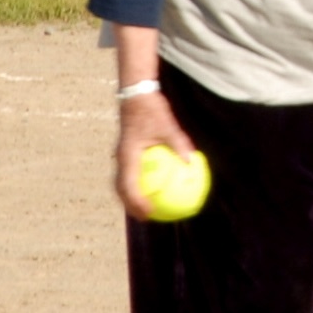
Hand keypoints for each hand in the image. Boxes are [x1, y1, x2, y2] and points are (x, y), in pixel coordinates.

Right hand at [115, 90, 196, 219]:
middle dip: (131, 205)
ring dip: (131, 196)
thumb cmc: (151, 109)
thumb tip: (191, 160)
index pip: (128, 184)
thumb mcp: (167, 124)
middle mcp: (121, 157)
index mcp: (128, 154)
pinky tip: (155, 186)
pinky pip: (130, 172)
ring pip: (122, 182)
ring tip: (145, 208)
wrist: (136, 95)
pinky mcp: (126, 151)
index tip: (149, 213)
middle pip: (121, 188)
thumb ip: (178, 142)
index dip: (136, 202)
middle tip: (146, 217)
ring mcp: (122, 155)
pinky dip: (137, 183)